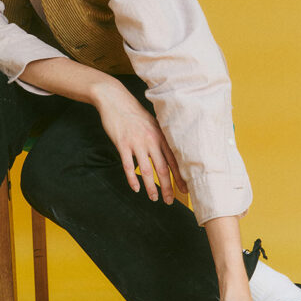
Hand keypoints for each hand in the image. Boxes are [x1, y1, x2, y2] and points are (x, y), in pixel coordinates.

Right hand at [92, 81, 187, 203]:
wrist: (115, 100)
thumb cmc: (134, 113)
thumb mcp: (152, 123)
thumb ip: (160, 138)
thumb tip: (169, 155)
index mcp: (160, 136)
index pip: (174, 160)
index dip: (180, 177)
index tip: (185, 190)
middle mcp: (151, 140)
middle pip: (163, 168)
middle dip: (168, 187)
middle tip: (170, 200)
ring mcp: (136, 142)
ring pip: (146, 170)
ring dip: (151, 187)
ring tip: (154, 198)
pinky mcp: (122, 144)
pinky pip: (128, 166)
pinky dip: (132, 179)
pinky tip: (136, 189)